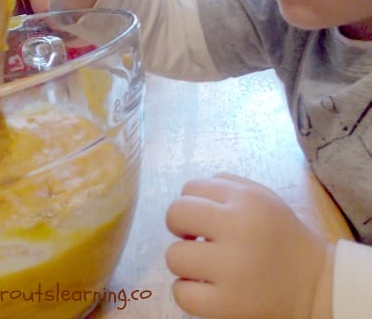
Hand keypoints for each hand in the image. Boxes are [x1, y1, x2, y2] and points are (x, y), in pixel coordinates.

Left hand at [166, 173, 334, 318]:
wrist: (315, 286)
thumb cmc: (281, 236)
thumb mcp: (262, 196)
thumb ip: (226, 185)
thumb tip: (188, 194)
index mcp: (246, 200)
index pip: (190, 187)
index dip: (192, 202)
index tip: (205, 218)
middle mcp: (237, 229)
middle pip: (175, 214)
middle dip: (179, 226)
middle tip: (196, 238)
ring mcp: (231, 269)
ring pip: (174, 256)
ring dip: (184, 261)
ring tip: (205, 265)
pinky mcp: (227, 304)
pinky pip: (181, 292)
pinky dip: (188, 290)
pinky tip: (206, 287)